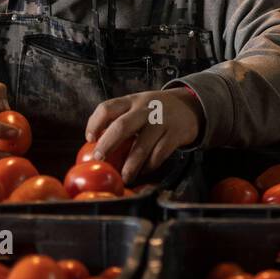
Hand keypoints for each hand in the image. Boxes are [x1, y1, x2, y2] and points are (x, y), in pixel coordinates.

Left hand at [85, 87, 203, 184]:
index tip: (89, 138)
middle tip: (99, 159)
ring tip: (124, 177)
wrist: (189, 106)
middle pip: (121, 126)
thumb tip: (97, 144)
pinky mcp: (174, 135)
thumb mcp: (138, 106)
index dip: (94, 124)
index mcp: (131, 101)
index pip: (107, 108)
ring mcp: (161, 122)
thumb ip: (120, 118)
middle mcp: (145, 109)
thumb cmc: (156, 110)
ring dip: (130, 165)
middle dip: (107, 145)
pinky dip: (149, 166)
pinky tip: (144, 171)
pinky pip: (159, 155)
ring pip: (141, 146)